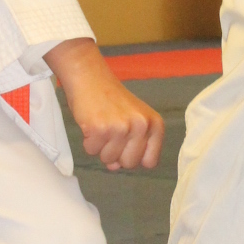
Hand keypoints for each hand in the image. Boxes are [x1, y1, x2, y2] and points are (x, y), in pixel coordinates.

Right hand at [44, 39, 162, 171]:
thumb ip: (132, 145)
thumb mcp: (133, 118)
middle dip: (117, 155)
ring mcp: (121, 128)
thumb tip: (115, 167)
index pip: (150, 161)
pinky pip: (92, 151)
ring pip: (109, 160)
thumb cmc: (111, 99)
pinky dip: (88, 142)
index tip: (127, 145)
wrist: (90, 76)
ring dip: (101, 147)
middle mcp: (141, 126)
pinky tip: (91, 124)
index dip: (135, 157)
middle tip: (111, 133)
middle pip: (129, 164)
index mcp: (155, 124)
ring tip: (101, 126)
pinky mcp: (100, 129)